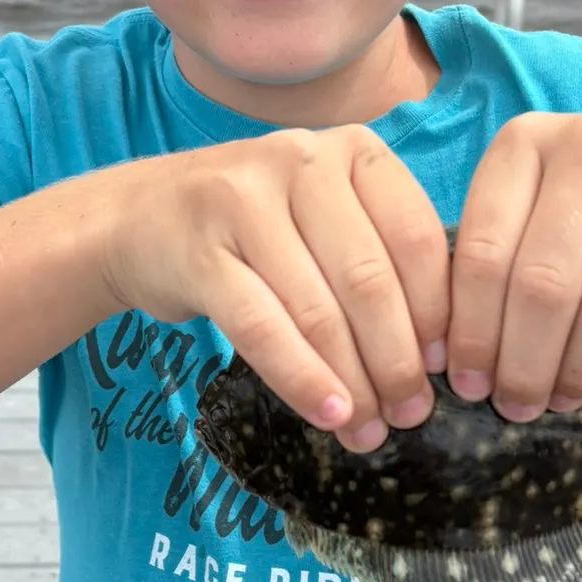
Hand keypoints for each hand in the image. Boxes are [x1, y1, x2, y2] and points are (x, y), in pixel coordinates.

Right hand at [100, 127, 449, 450]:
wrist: (135, 217)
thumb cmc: (253, 226)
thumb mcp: (325, 214)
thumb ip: (380, 256)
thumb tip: (441, 353)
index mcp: (353, 151)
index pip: (416, 238)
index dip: (438, 313)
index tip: (446, 369)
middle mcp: (302, 161)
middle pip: (370, 279)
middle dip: (398, 360)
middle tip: (411, 414)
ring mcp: (244, 200)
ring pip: (318, 308)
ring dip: (353, 382)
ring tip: (369, 430)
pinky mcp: (200, 249)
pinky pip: (262, 326)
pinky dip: (301, 377)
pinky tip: (327, 413)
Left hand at [447, 109, 581, 419]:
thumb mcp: (551, 203)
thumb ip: (504, 255)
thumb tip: (455, 359)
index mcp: (528, 141)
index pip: (481, 251)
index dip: (470, 329)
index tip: (465, 383)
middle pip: (540, 282)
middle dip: (521, 362)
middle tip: (517, 408)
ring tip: (565, 398)